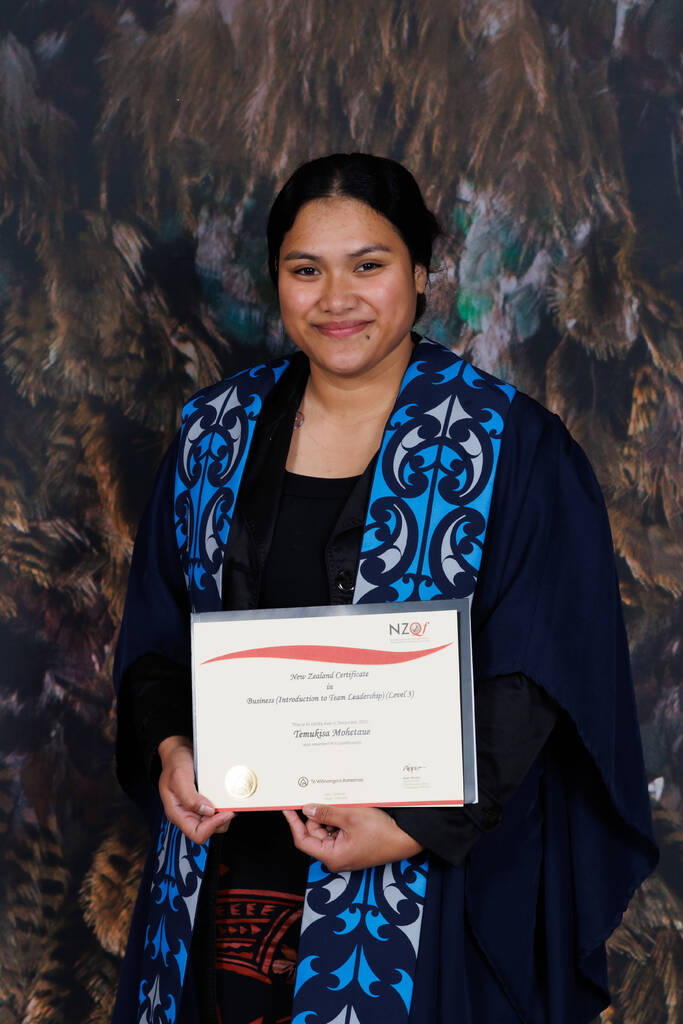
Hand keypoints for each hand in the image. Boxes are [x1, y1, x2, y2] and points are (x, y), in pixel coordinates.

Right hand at [158, 735, 233, 842]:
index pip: (196, 834)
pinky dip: (222, 808)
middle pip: (207, 831)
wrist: (178, 752)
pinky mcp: (202, 803)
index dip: (212, 827)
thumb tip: (207, 811)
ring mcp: (194, 809)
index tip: (223, 813)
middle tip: (229, 808)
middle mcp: (186, 814)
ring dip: (223, 815)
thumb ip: (190, 797)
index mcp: (177, 813)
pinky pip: (215, 812)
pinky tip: (224, 800)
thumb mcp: (179, 777)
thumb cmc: (174, 764)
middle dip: (220, 821)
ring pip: (213, 824)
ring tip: (227, 803)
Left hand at [282, 804, 422, 871]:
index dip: (294, 823)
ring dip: (332, 817)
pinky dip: (340, 820)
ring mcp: (344, 853)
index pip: (303, 840)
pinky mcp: (351, 847)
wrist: (405, 839)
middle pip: (315, 833)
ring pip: (327, 830)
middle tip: (329, 802)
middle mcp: (335, 858)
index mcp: (332, 856)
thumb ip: (326, 813)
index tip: (287, 809)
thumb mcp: (350, 817)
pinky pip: (338, 831)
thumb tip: (307, 809)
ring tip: (346, 808)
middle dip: (320, 816)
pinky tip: (349, 812)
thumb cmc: (382, 833)